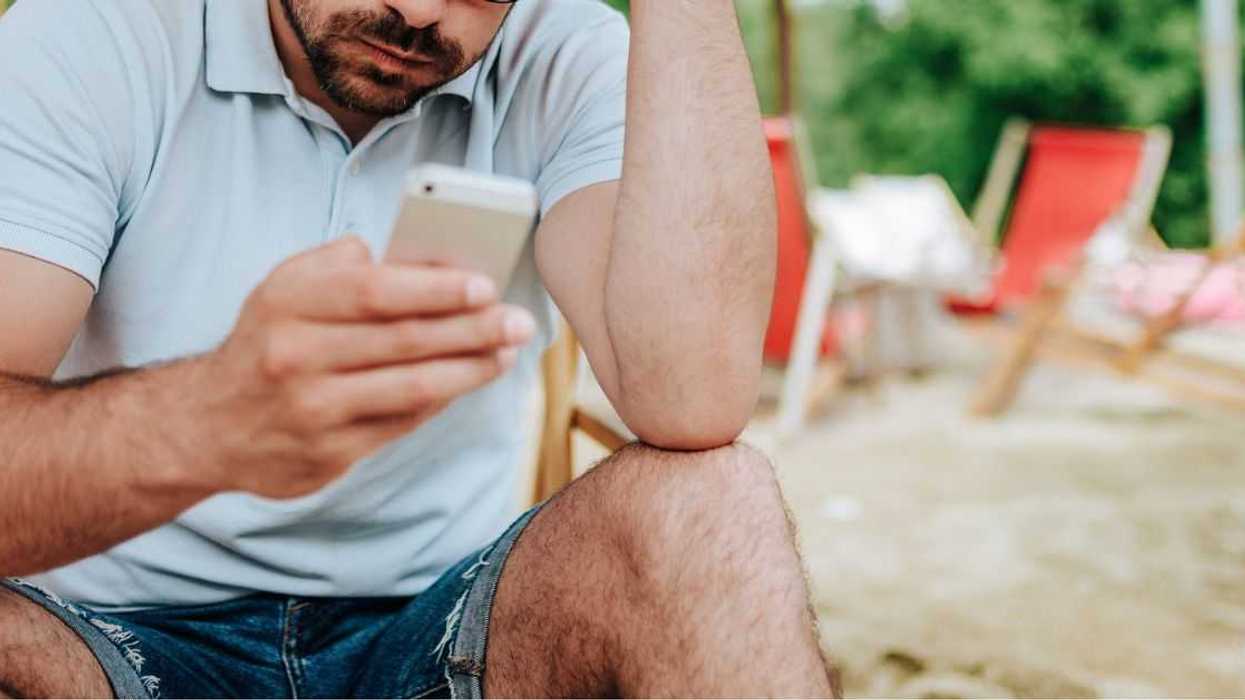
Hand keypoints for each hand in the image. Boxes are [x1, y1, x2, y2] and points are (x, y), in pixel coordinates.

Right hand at [197, 236, 534, 498]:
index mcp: (287, 303)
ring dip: (471, 369)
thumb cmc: (267, 342)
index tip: (486, 285)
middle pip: (404, 341)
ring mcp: (312, 410)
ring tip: (507, 352)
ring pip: (412, 388)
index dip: (436, 289)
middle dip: (473, 329)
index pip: (374, 291)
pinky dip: (443, 401)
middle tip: (519, 321)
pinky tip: (471, 380)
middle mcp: (295, 356)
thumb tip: (415, 257)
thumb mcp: (283, 288)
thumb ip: (340, 265)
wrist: (206, 427)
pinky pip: (403, 423)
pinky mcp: (329, 454)